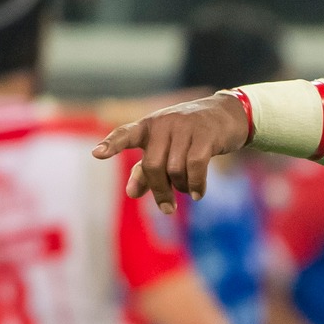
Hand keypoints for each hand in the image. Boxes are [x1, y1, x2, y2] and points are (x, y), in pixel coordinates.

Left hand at [95, 92, 252, 213]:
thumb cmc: (190, 135)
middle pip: (152, 165)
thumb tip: (131, 194)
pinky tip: (198, 194)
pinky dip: (196, 185)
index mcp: (148, 126)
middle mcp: (163, 123)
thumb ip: (146, 170)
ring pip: (175, 169)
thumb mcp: (166, 148)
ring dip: (181, 187)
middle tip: (167, 208)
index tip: (96, 154)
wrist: (227, 114)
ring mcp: (185, 127)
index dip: (111, 144)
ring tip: (188, 190)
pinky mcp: (206, 134)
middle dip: (159, 191)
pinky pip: (196, 167)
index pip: (125, 134)